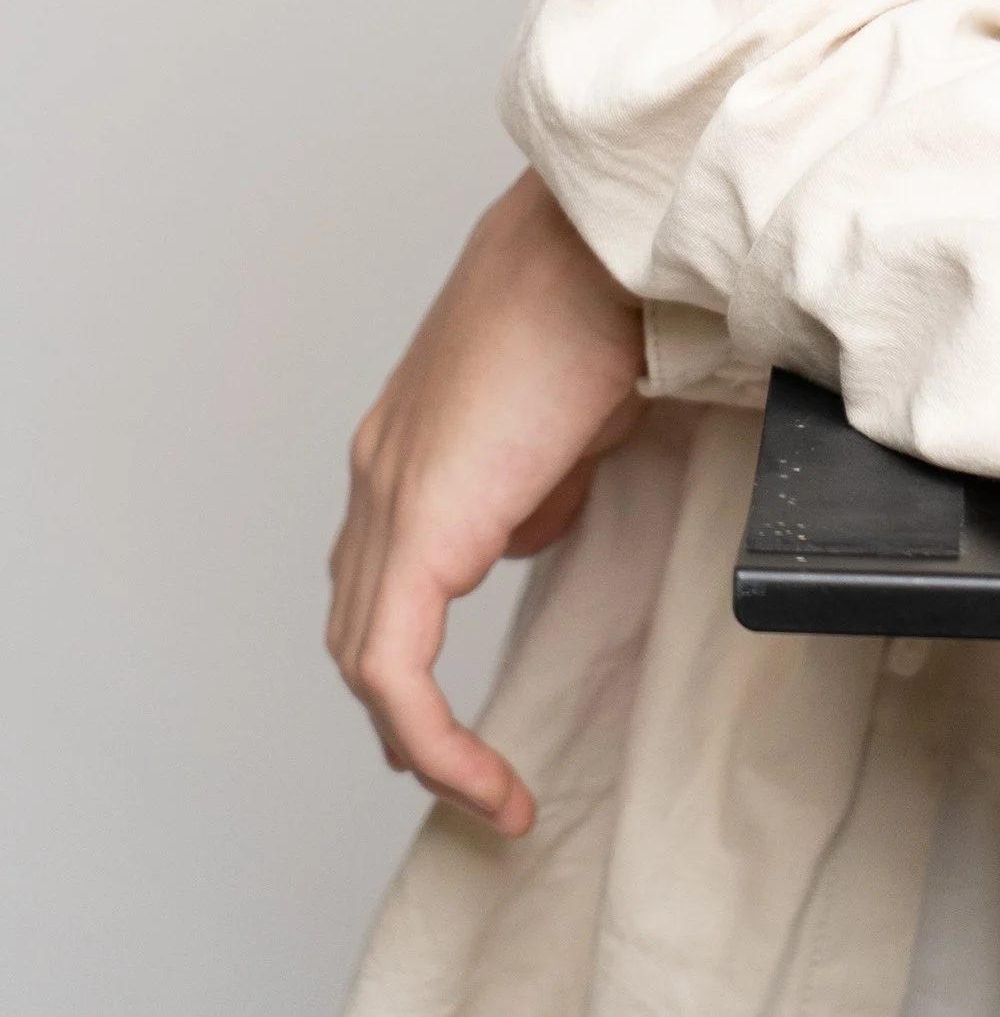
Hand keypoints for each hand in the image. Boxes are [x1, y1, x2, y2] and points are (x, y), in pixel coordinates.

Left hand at [326, 167, 645, 834]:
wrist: (599, 244)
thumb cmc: (603, 298)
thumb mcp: (569, 412)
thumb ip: (538, 477)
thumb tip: (530, 529)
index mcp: (409, 440)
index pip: (381, 573)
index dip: (409, 656)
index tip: (458, 717)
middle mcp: (378, 470)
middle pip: (361, 625)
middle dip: (407, 715)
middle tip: (468, 774)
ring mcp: (386, 495)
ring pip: (366, 654)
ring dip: (418, 736)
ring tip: (482, 790)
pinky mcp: (417, 526)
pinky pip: (395, 668)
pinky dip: (432, 736)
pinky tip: (484, 780)